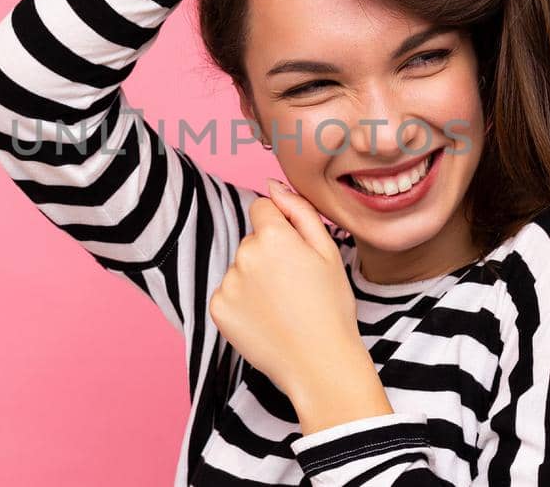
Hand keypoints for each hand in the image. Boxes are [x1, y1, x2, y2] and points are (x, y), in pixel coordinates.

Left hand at [209, 178, 366, 400]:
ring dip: (255, 280)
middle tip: (296, 288)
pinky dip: (243, 304)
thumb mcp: (327, 252)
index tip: (296, 255)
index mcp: (272, 235)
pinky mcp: (217, 309)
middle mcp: (244, 254)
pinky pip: (228, 294)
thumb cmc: (331, 307)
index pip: (263, 209)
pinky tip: (266, 320)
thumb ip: (299, 211)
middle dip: (269, 256)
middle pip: (252, 241)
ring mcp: (228, 283)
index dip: (282, 229)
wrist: (320, 364)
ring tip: (283, 307)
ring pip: (241, 269)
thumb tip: (273, 184)